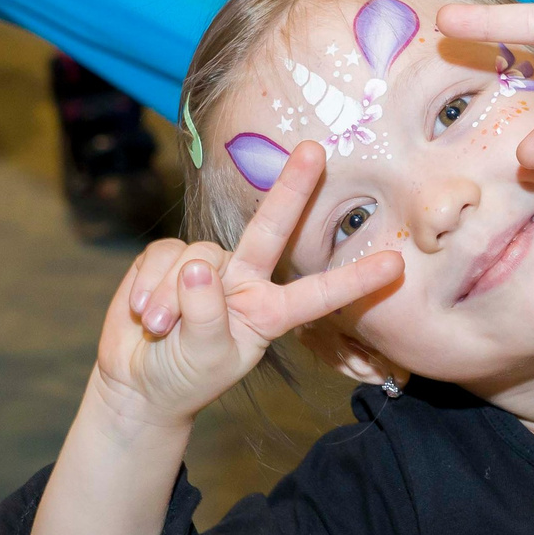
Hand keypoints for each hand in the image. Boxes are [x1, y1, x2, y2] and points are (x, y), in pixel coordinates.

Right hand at [97, 141, 401, 423]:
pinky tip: (141, 313)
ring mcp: (208, 266)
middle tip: (315, 151)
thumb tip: (198, 267)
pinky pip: (161, 258)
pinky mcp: (168, 258)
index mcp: (269, 311)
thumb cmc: (184, 377)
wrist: (138, 383)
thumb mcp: (204, 358)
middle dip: (292, 189)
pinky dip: (146, 287)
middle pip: (272, 229)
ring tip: (158, 329)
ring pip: (196, 257)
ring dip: (170, 298)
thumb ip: (206, 317)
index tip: (395, 265)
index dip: (354, 280)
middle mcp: (245, 280)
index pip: (317, 294)